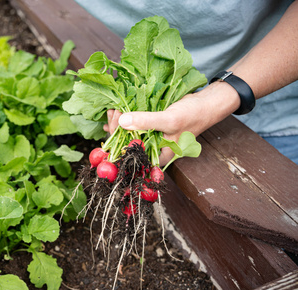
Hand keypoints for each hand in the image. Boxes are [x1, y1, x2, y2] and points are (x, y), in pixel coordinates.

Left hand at [104, 82, 239, 165]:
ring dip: (119, 121)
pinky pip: (133, 123)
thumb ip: (146, 121)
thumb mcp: (169, 119)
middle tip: (114, 112)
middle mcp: (152, 149)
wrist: (206, 104)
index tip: (113, 124)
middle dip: (117, 128)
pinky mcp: (150, 126)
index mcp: (158, 156)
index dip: (118, 142)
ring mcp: (150, 137)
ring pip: (128, 132)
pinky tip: (116, 110)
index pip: (132, 154)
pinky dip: (125, 117)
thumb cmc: (192, 115)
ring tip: (114, 108)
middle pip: (127, 143)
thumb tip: (122, 121)